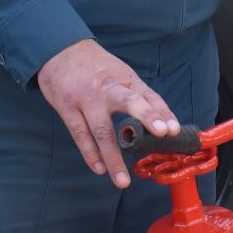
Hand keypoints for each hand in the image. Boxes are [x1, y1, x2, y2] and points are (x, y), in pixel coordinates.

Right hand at [35, 39, 178, 187]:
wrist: (60, 51)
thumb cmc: (96, 68)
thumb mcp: (120, 74)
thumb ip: (137, 96)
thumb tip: (160, 122)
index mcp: (125, 80)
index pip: (148, 96)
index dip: (161, 112)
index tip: (172, 129)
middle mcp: (107, 88)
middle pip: (129, 101)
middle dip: (147, 116)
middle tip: (161, 133)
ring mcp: (86, 99)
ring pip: (102, 130)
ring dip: (113, 158)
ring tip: (123, 181)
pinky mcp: (68, 108)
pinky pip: (80, 135)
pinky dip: (90, 154)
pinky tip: (100, 168)